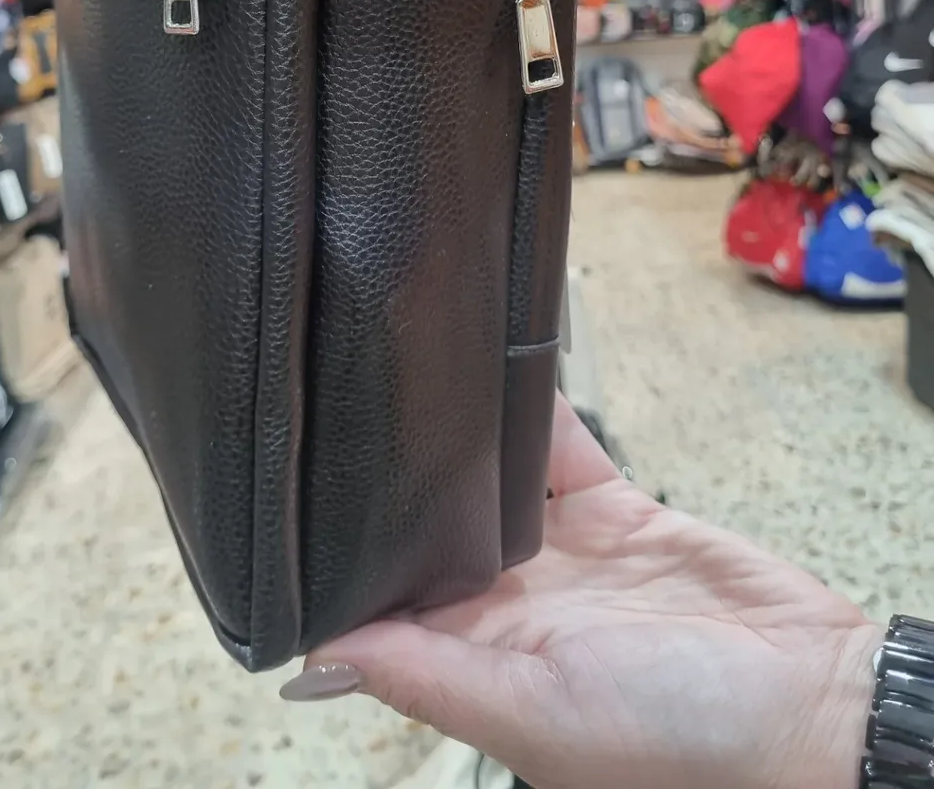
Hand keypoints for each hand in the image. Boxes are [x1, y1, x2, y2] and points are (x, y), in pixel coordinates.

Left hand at [282, 397, 879, 788]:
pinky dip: (539, 419)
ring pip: (495, 485)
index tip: (311, 503)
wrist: (812, 700)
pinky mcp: (617, 517)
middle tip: (362, 418)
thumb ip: (431, 676)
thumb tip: (322, 658)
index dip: (353, 560)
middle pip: (438, 533)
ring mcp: (565, 560)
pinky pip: (563, 455)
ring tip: (427, 390)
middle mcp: (514, 611)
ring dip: (470, 447)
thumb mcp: (539, 711)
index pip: (391, 604)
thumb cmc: (681, 742)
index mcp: (480, 664)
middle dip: (407, 488)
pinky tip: (509, 381)